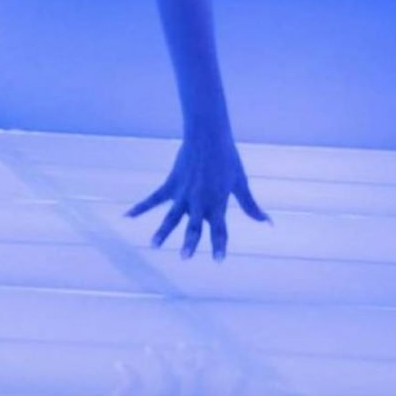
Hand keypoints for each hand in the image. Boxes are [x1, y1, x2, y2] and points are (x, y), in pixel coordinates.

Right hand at [124, 130, 271, 260]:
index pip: (219, 229)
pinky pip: (154, 198)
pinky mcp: (171, 184)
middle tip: (185, 257)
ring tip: (154, 245)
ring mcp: (183, 193)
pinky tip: (127, 216)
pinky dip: (140, 207)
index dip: (219, 245)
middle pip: (193, 225)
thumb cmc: (227, 159)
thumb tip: (269, 224)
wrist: (208, 135)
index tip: (218, 261)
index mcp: (217, 202)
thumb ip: (251, 206)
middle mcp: (199, 200)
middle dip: (189, 242)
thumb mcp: (240, 183)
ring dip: (163, 231)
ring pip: (171, 216)